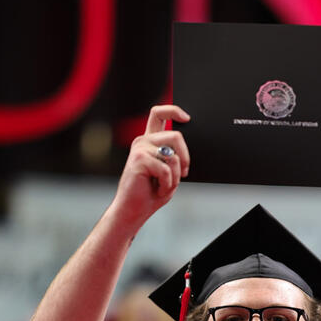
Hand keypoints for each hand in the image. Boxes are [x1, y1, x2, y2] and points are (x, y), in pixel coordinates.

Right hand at [113, 104, 190, 220]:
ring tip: (165, 185)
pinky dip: (167, 184)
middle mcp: (143, 141)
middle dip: (186, 157)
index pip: (159, 114)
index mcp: (149, 141)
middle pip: (176, 135)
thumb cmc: (151, 193)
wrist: (133, 209)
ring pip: (174, 156)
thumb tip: (184, 150)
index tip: (187, 118)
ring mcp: (140, 148)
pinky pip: (166, 169)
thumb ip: (175, 157)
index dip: (174, 110)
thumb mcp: (169, 172)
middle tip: (184, 173)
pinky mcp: (139, 159)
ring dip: (176, 176)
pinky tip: (157, 189)